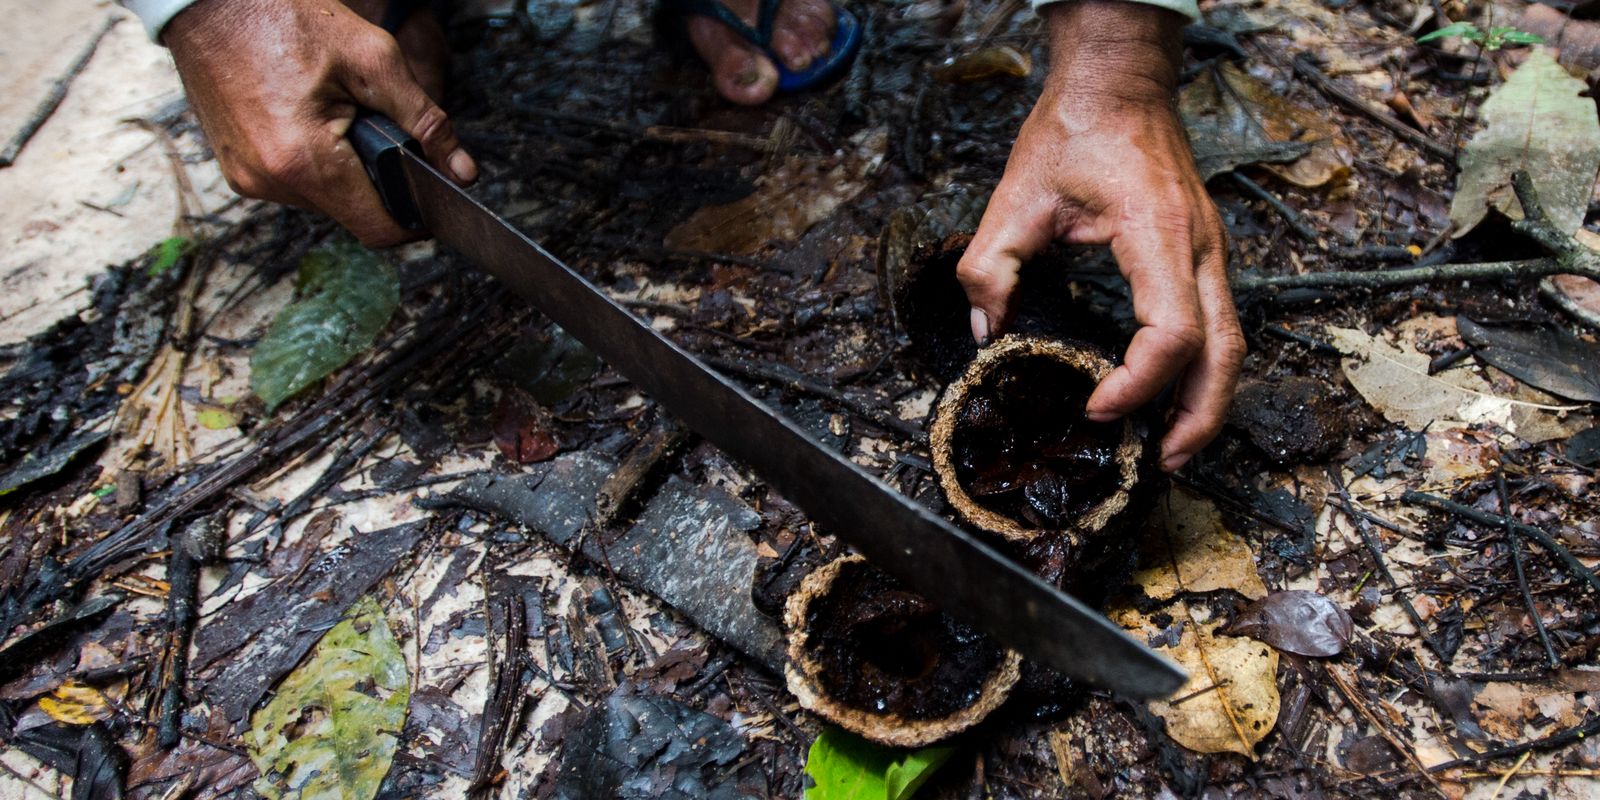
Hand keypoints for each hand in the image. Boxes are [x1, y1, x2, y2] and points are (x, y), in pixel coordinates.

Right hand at [164, 0, 476, 245]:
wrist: (210, 2)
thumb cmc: (284, 18)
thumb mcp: (374, 60)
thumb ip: (425, 121)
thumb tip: (462, 170)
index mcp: (305, 161)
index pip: (378, 229)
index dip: (414, 221)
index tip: (433, 202)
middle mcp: (270, 181)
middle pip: (352, 212)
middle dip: (377, 180)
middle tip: (378, 130)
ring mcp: (248, 179)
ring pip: (322, 199)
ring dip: (343, 169)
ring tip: (337, 116)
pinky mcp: (236, 170)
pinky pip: (292, 183)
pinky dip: (312, 161)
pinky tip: (310, 120)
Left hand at [957, 0, 1243, 471]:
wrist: (1120, 81)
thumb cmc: (1074, 129)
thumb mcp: (1015, 196)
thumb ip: (990, 267)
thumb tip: (987, 334)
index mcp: (1157, 234)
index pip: (1172, 333)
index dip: (1139, 383)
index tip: (1095, 406)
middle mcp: (1198, 248)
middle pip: (1224, 352)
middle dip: (1198, 416)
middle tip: (1162, 462)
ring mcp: (1209, 250)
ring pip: (1232, 342)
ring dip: (1208, 400)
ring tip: (1173, 447)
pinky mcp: (1203, 253)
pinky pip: (1220, 322)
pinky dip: (1203, 369)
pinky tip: (1172, 395)